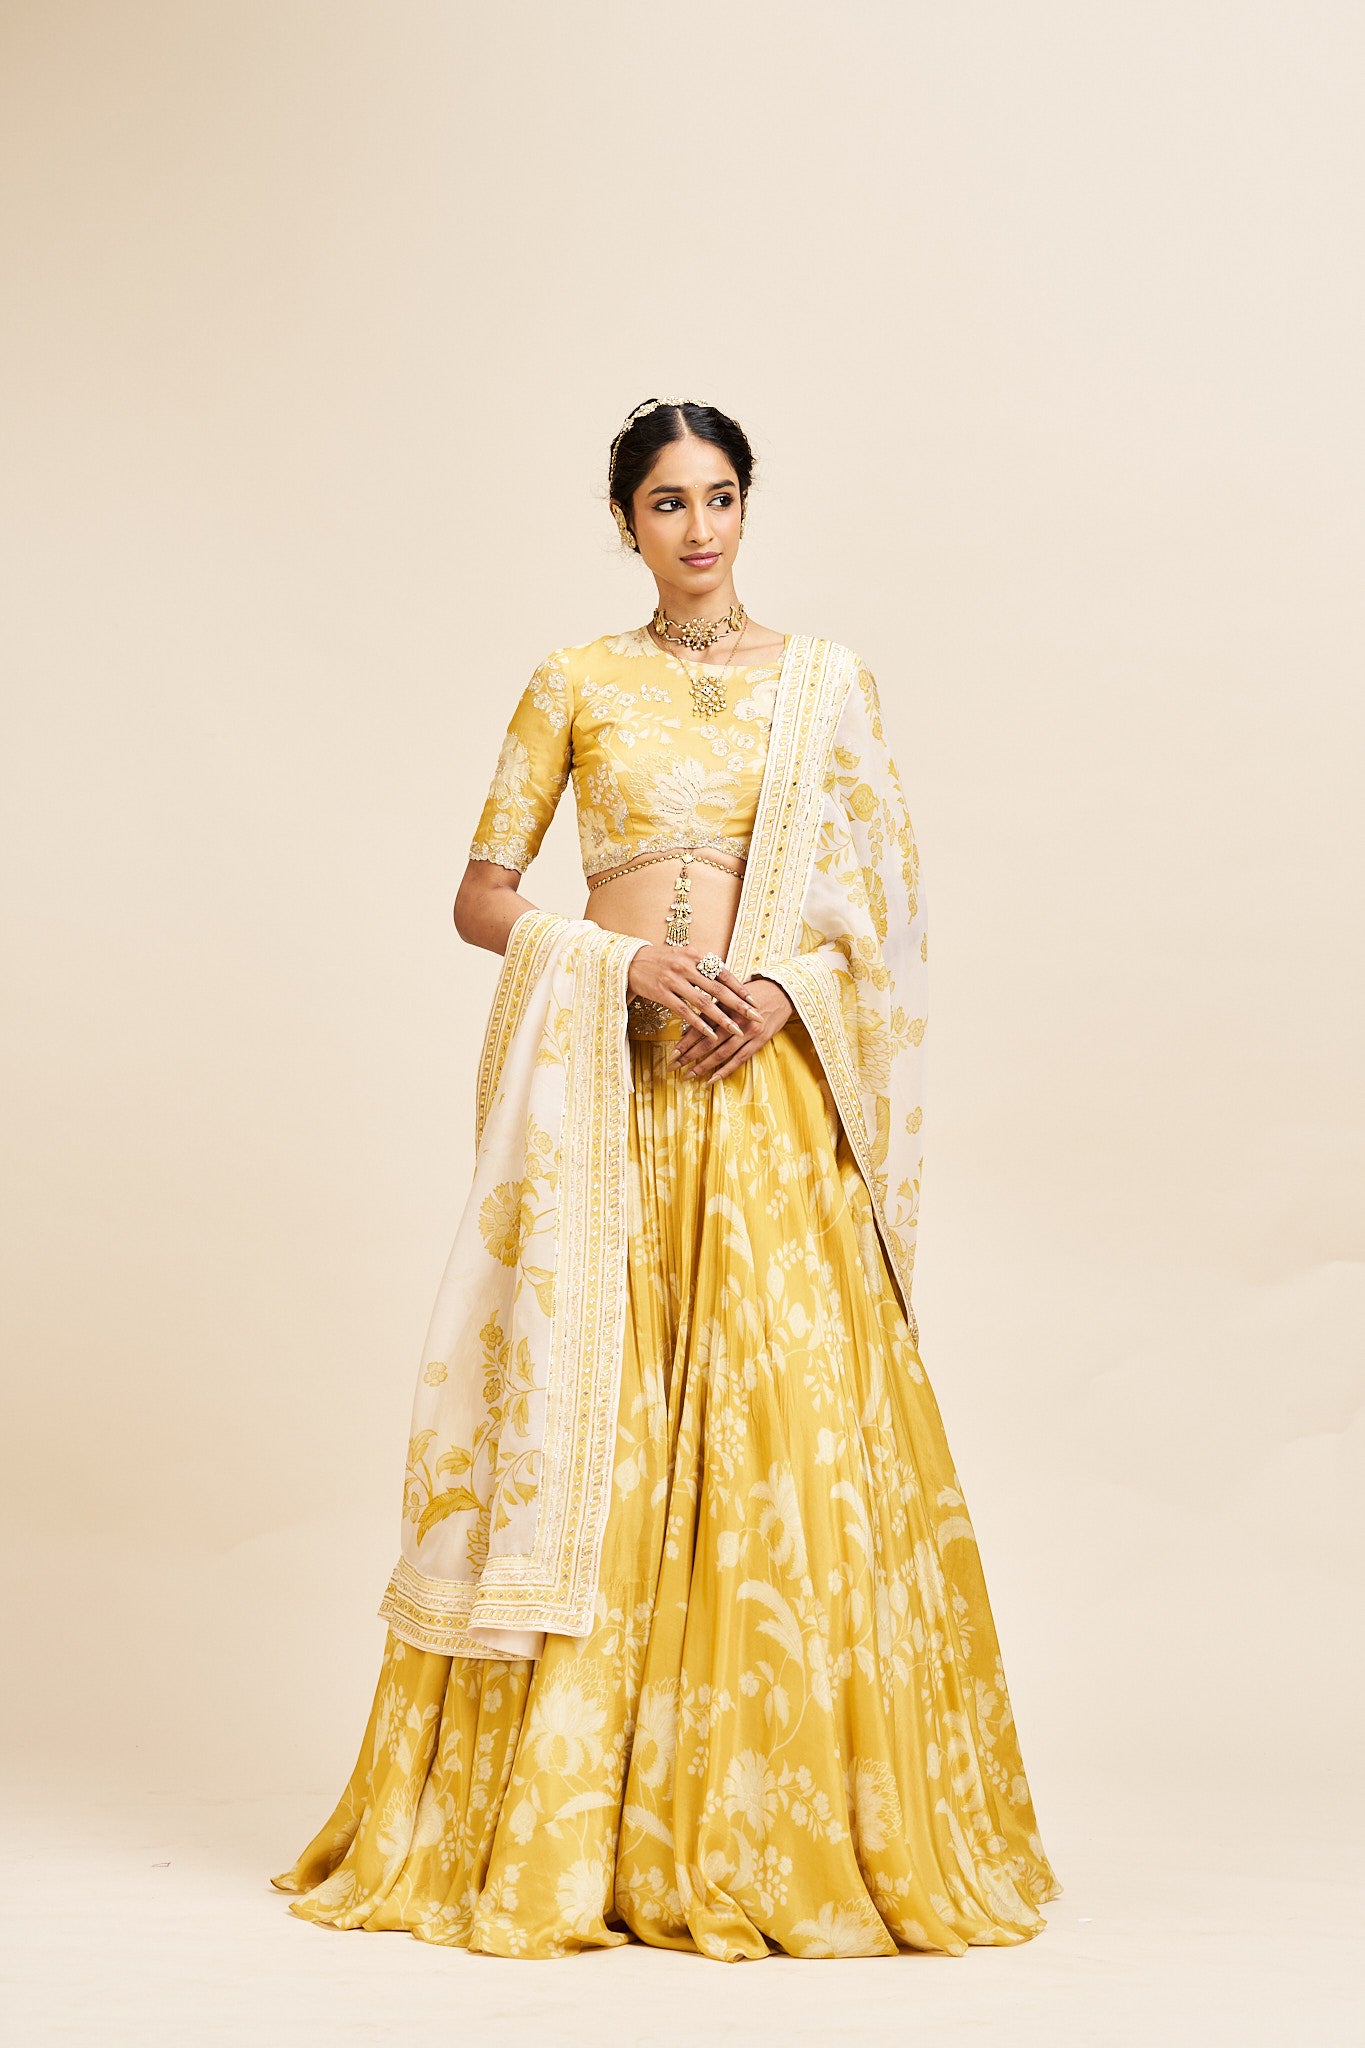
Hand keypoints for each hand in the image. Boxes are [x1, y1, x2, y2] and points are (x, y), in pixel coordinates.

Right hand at [626, 943, 762, 1047]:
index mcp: (696, 955)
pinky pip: (685, 1011)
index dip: (740, 988)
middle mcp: (687, 966)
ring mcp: (674, 980)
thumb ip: (704, 966)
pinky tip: (711, 1035)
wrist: (631, 961)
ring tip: (737, 1030)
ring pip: (703, 1003)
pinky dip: (699, 1024)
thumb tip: (727, 979)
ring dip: (722, 1019)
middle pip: (718, 989)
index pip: (723, 973)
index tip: (753, 1001)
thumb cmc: (662, 960)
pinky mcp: (662, 994)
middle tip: (755, 1017)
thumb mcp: (685, 955)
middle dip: (739, 1005)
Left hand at [671, 972, 792, 1081]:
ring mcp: (748, 1032)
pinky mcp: (760, 1041)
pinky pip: (740, 1059)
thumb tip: (689, 1021)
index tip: (671, 1053)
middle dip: (688, 1056)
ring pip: (721, 1053)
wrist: (782, 991)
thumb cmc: (752, 992)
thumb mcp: (730, 994)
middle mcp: (735, 1019)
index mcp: (725, 1005)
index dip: (685, 1041)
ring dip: (703, 1066)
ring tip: (688, 1075)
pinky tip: (711, 1079)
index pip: (700, 1025)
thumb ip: (712, 1006)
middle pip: (708, 1041)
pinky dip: (725, 1070)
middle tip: (673, 1067)